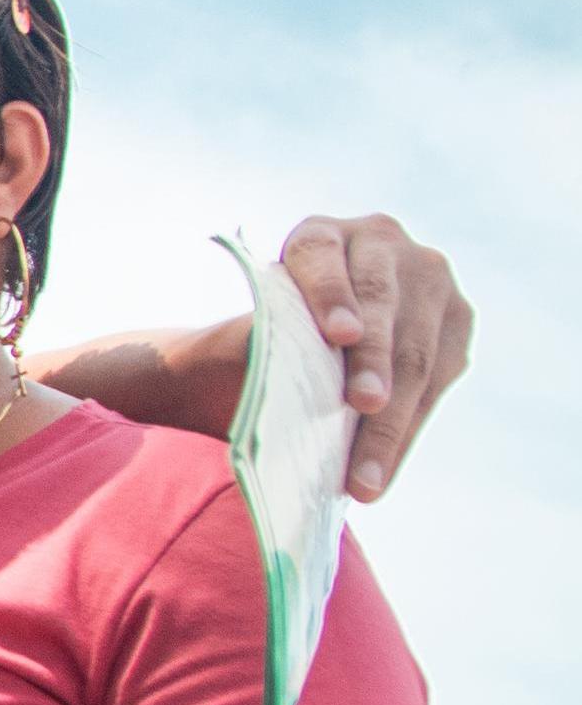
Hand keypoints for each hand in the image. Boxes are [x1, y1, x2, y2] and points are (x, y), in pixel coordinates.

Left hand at [275, 214, 471, 500]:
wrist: (302, 344)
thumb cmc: (258, 342)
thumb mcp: (247, 333)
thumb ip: (258, 342)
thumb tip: (264, 376)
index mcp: (320, 234)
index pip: (321, 258)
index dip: (332, 295)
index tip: (339, 335)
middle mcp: (380, 242)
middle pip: (381, 306)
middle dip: (374, 363)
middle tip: (364, 406)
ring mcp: (428, 277)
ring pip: (417, 350)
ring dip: (394, 416)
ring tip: (368, 470)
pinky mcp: (456, 319)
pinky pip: (440, 378)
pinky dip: (408, 429)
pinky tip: (385, 468)